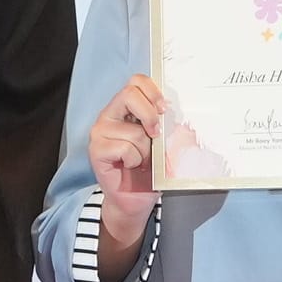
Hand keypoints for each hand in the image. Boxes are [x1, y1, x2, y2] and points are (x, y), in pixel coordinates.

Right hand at [84, 73, 165, 277]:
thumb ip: (168, 127)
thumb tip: (184, 118)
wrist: (135, 200)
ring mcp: (100, 132)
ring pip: (133, 131)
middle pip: (129, 94)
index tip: (165, 109)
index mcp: (125, 109)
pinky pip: (125, 148)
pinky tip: (129, 167)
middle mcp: (109, 116)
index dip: (153, 91)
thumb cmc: (150, 170)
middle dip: (150, 115)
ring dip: (145, 150)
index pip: (136, 82)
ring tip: (140, 161)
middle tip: (156, 135)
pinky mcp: (96, 150)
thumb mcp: (164, 144)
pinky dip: (134, 160)